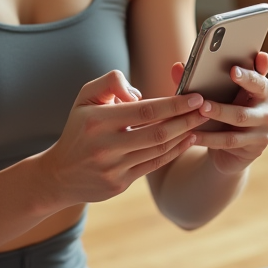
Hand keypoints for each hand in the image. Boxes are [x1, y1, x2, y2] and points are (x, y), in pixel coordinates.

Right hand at [37, 70, 208, 204]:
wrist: (59, 174)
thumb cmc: (78, 128)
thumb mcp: (85, 97)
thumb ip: (111, 82)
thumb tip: (139, 93)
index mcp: (96, 120)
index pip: (144, 111)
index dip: (173, 104)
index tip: (194, 96)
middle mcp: (104, 146)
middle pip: (157, 132)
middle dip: (186, 119)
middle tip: (207, 108)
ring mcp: (112, 168)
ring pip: (158, 150)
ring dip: (183, 135)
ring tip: (200, 122)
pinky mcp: (119, 185)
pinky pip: (154, 166)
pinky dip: (173, 152)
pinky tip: (187, 140)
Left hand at [168, 52, 267, 174]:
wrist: (228, 150)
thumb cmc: (222, 113)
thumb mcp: (215, 96)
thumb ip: (198, 80)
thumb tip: (177, 67)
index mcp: (260, 87)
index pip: (260, 74)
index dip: (252, 70)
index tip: (235, 69)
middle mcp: (267, 105)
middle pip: (255, 93)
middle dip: (233, 90)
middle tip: (206, 98)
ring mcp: (264, 127)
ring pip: (240, 118)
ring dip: (219, 114)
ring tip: (200, 111)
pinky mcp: (256, 146)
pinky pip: (231, 140)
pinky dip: (210, 138)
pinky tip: (193, 135)